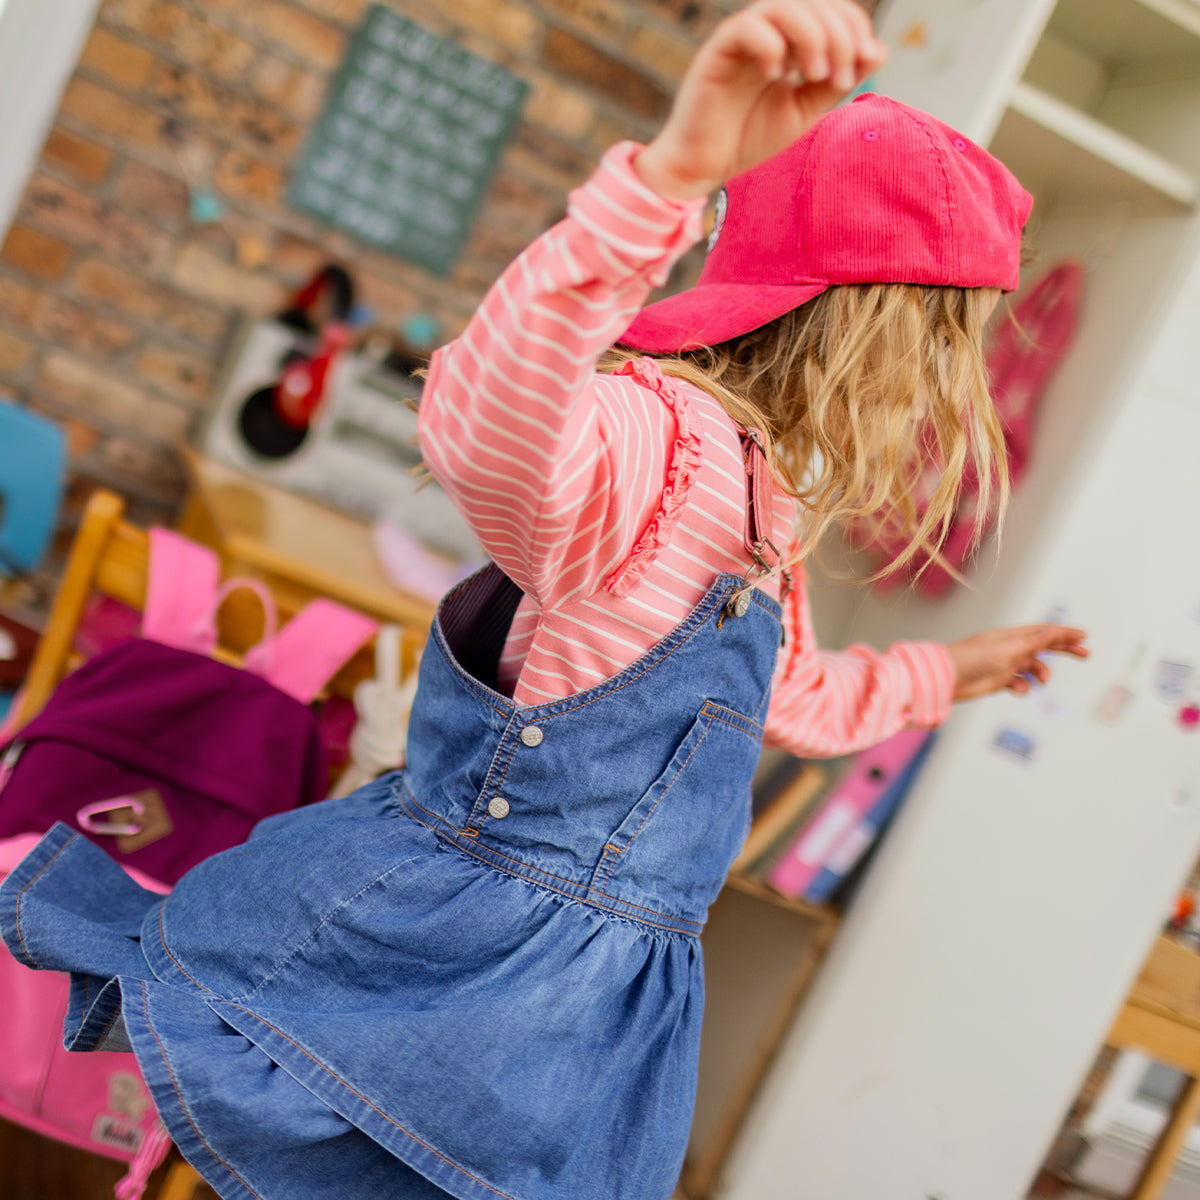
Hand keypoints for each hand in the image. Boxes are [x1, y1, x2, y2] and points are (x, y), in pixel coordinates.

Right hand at [635, 0, 887, 201]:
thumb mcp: (806, 110)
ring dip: (812, 37)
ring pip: (784, 7)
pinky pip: (748, 27)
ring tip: (814, 75)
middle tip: (841, 77)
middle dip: (839, 36)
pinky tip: (777, 76)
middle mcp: (768, 31)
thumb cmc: (750, 138)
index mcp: (791, 40)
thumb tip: (878, 50)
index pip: (831, 10)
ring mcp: (742, 39)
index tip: (861, 66)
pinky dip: (771, 46)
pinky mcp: (717, 51)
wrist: (705, 166)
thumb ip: (837, 81)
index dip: (855, 27)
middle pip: (814, 3)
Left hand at [947, 625, 1089, 701]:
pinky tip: (1020, 690)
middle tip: (1085, 654)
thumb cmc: (971, 660)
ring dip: (1042, 673)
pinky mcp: (997, 680)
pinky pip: (1019, 683)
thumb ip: (1030, 643)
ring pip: (1032, 667)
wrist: (946, 679)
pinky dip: (1024, 687)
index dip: (1064, 633)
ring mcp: (1004, 664)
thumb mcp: (1006, 650)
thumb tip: (1051, 630)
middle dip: (1064, 650)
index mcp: (1010, 636)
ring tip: (1042, 682)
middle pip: (1043, 646)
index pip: (1043, 631)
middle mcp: (1009, 648)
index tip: (1083, 636)